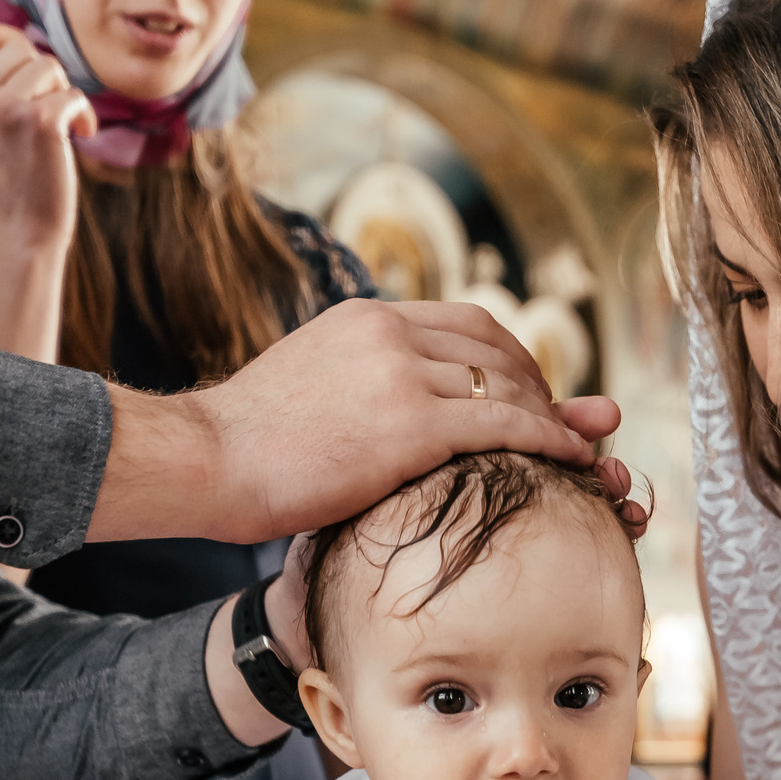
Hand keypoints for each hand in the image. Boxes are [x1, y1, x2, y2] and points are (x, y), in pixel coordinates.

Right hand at [0, 21, 92, 251]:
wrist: (21, 230)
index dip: (14, 44)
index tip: (28, 75)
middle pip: (21, 46)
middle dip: (42, 74)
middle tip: (45, 106)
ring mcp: (3, 109)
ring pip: (49, 66)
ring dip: (62, 93)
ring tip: (59, 124)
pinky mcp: (38, 123)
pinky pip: (73, 94)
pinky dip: (84, 116)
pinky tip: (79, 135)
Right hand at [93, 300, 626, 543]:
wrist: (205, 461)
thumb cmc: (244, 449)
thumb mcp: (306, 389)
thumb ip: (356, 386)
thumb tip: (376, 417)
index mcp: (365, 318)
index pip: (463, 323)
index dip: (509, 357)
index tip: (529, 390)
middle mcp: (390, 332)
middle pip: (497, 346)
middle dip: (541, 383)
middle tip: (566, 419)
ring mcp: (402, 372)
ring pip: (508, 385)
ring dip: (552, 415)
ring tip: (575, 447)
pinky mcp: (412, 423)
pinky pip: (507, 425)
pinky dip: (551, 438)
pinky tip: (575, 459)